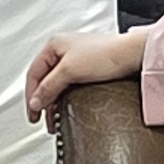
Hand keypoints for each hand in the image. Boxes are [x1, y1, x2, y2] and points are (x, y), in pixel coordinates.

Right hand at [24, 29, 146, 120]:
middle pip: (43, 79)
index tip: (33, 113)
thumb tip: (35, 102)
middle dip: (41, 101)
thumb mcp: (69, 71)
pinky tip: (65, 107)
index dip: (31, 96)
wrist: (132, 54)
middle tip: (41, 119)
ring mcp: (74, 58)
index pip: (33, 74)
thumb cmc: (105, 54)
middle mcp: (62, 50)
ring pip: (55, 83)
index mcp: (54, 45)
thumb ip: (49, 87)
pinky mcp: (86, 67)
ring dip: (52, 101)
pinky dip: (63, 97)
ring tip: (54, 118)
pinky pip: (67, 84)